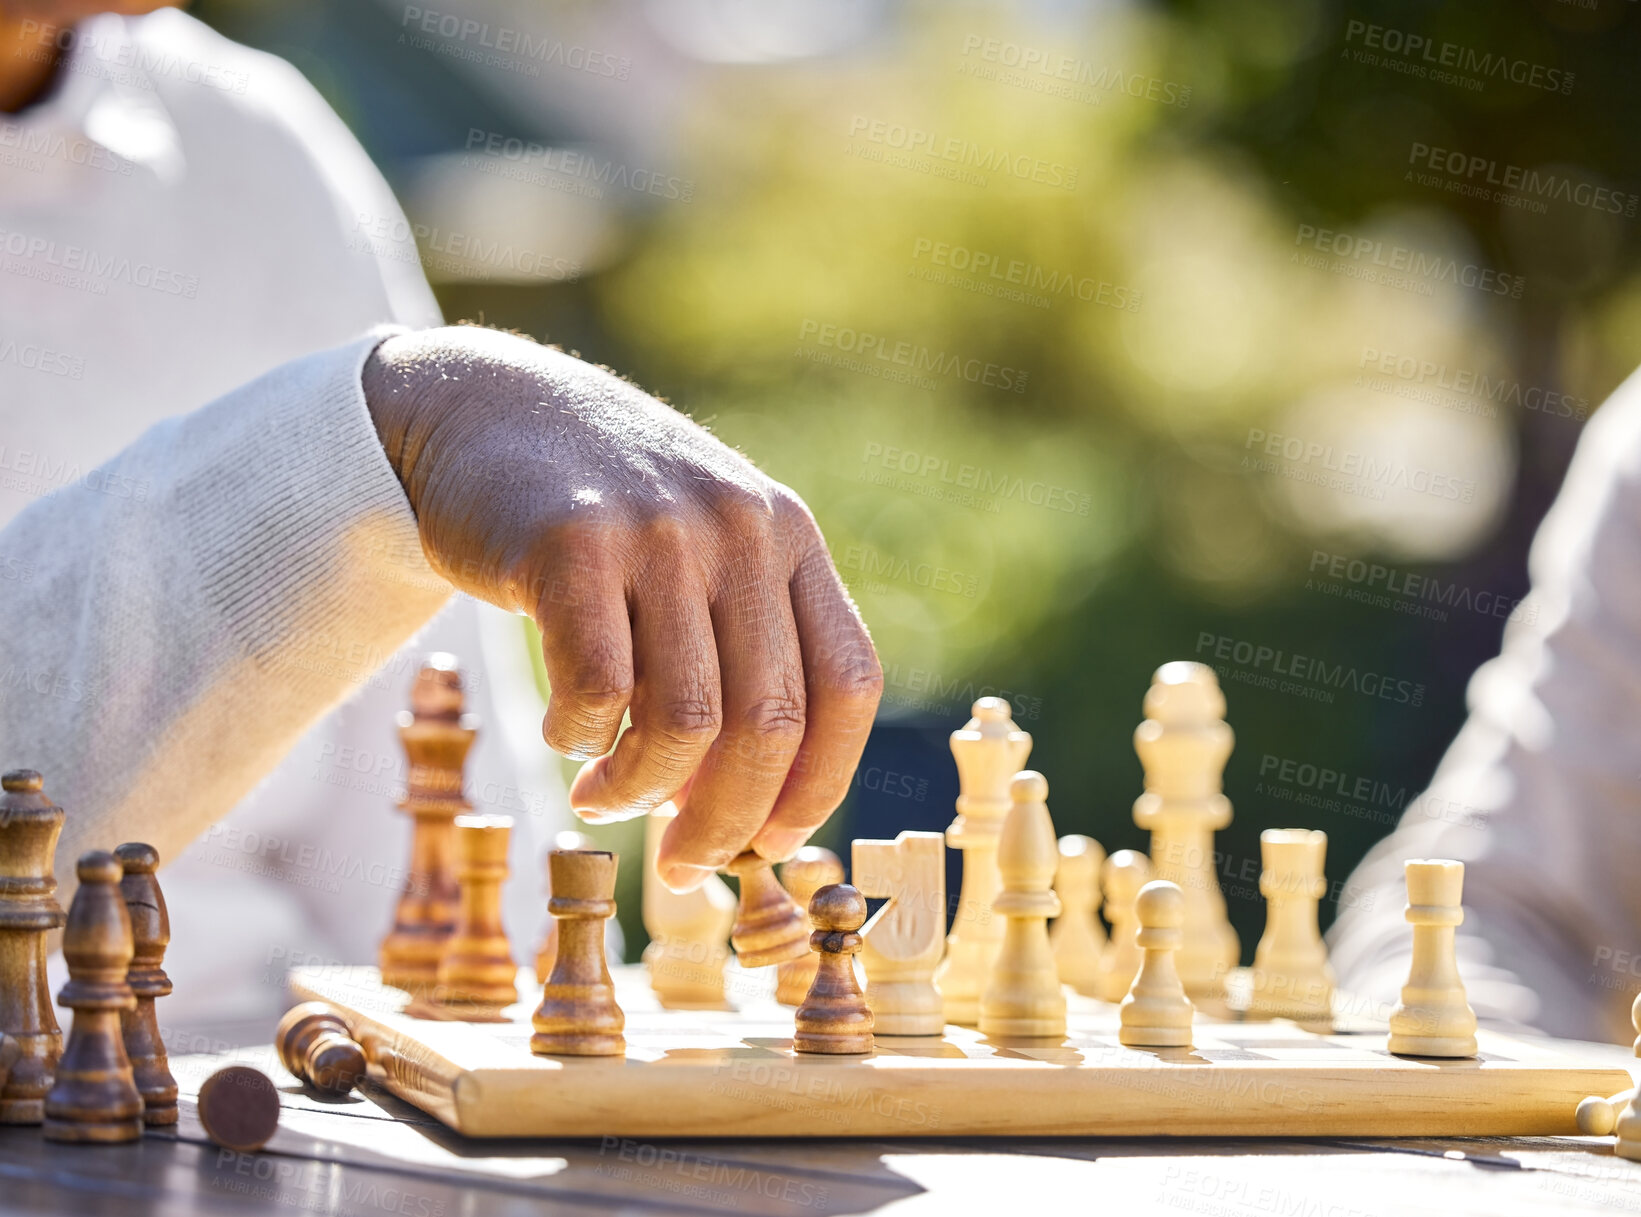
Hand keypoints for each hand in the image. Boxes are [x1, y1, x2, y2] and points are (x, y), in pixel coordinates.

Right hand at [363, 326, 881, 889]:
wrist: (488, 410)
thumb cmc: (601, 519)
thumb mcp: (698, 557)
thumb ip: (735, 656)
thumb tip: (746, 816)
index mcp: (788, 538)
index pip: (848, 683)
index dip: (820, 783)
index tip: (774, 845)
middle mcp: (740, 528)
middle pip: (769, 722)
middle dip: (726, 822)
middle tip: (681, 868)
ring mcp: (660, 529)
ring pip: (686, 721)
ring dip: (643, 792)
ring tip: (602, 801)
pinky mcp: (572, 540)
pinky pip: (599, 691)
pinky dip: (582, 740)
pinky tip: (566, 736)